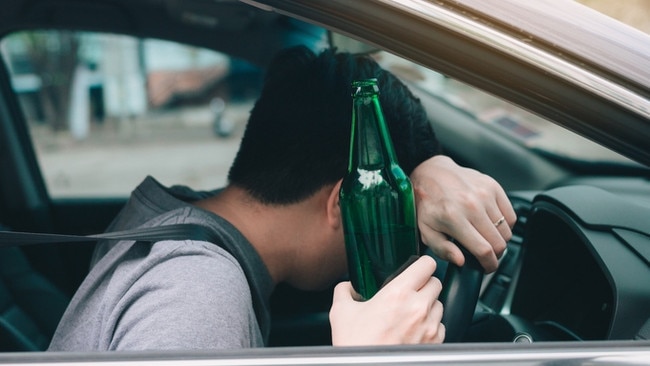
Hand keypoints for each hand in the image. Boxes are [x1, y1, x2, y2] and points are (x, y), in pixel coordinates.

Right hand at [329, 256, 444, 345]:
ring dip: (428, 305)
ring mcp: (429, 327)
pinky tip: (415, 329)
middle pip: (436, 283)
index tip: (416, 268)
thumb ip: (344, 291)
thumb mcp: (341, 312)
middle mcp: (418, 308)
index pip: (427, 264)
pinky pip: (440, 326)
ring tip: (410, 313)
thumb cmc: (356, 346)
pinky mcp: (435, 343)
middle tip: (410, 291)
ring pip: (439, 304)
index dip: (422, 264)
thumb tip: (348, 286)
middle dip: (424, 284)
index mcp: (398, 294)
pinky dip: (431, 325)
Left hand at [410, 155, 515, 272]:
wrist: (432, 174)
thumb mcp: (426, 230)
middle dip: (495, 255)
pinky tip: (492, 224)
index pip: (483, 249)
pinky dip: (505, 225)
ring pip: (506, 230)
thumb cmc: (428, 203)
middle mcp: (472, 205)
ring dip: (499, 239)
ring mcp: (485, 195)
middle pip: (499, 242)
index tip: (488, 267)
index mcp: (454, 218)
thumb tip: (461, 261)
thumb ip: (442, 249)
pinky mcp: (493, 187)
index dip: (489, 265)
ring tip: (486, 237)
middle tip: (486, 254)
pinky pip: (510, 215)